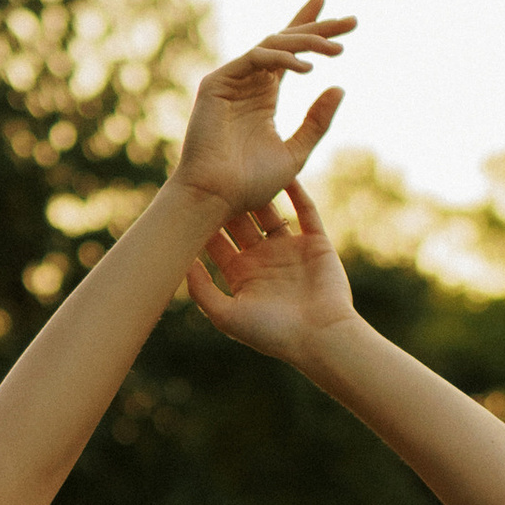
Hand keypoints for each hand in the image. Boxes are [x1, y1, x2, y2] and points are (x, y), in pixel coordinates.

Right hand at [171, 0, 353, 216]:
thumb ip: (317, 122)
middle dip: (318, 28)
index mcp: (264, 96)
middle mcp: (248, 83)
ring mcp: (231, 81)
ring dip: (307, 42)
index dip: (314, 31)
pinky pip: (254, 58)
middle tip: (352, 22)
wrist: (217, 198)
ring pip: (273, 44)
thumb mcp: (296, 152)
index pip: (291, 54)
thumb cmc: (251, 184)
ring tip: (336, 50)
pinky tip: (307, 69)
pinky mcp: (217, 83)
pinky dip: (281, 58)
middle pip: (286, 41)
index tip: (346, 22)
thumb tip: (341, 87)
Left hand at [186, 177, 357, 359]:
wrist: (321, 338)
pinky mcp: (316, 243)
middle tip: (211, 174)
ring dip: (258, 192)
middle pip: (240, 222)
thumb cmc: (272, 333)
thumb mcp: (226, 316)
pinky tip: (284, 172)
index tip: (186, 198)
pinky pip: (306, 211)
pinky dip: (297, 192)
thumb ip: (201, 290)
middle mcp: (263, 259)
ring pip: (270, 212)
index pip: (217, 242)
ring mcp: (290, 249)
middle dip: (226, 201)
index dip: (202, 223)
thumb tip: (183, 261)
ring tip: (242, 166)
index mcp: (241, 275)